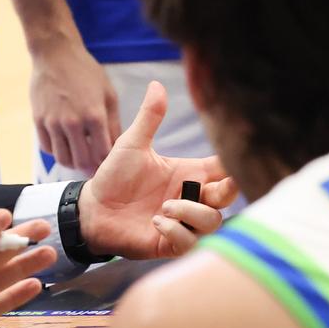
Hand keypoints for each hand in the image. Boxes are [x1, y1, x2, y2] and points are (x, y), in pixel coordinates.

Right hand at [29, 35, 121, 174]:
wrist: (55, 54)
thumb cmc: (87, 72)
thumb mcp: (108, 94)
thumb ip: (114, 123)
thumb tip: (119, 147)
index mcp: (94, 115)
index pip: (103, 154)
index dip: (108, 163)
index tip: (111, 164)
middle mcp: (73, 122)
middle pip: (82, 161)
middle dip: (91, 168)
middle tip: (96, 166)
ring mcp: (53, 122)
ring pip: (63, 159)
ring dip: (73, 162)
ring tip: (81, 156)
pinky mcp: (38, 120)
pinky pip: (48, 148)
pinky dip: (58, 151)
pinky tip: (66, 144)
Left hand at [79, 82, 236, 259]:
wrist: (93, 208)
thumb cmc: (114, 176)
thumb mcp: (132, 143)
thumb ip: (149, 117)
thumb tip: (157, 84)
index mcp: (189, 173)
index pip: (225, 169)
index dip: (235, 165)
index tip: (233, 160)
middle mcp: (190, 198)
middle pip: (228, 197)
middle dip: (225, 192)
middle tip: (203, 188)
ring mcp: (182, 222)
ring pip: (213, 222)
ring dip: (192, 213)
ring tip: (164, 206)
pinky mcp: (170, 243)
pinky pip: (189, 242)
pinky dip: (177, 232)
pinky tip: (156, 222)